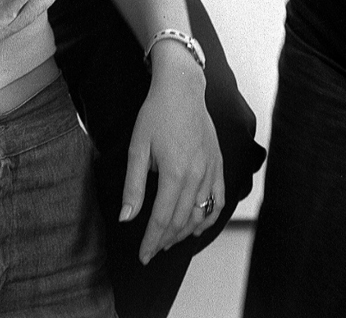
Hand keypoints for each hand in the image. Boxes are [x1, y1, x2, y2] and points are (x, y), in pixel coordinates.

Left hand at [119, 50, 223, 263]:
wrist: (182, 90)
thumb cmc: (156, 115)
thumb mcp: (137, 148)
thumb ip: (133, 186)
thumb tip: (126, 219)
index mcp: (175, 174)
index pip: (163, 219)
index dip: (151, 241)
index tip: (142, 256)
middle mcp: (197, 177)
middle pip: (182, 221)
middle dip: (165, 241)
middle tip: (151, 250)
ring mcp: (211, 172)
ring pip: (201, 215)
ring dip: (185, 233)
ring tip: (168, 241)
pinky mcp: (219, 166)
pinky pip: (218, 201)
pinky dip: (208, 218)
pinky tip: (197, 226)